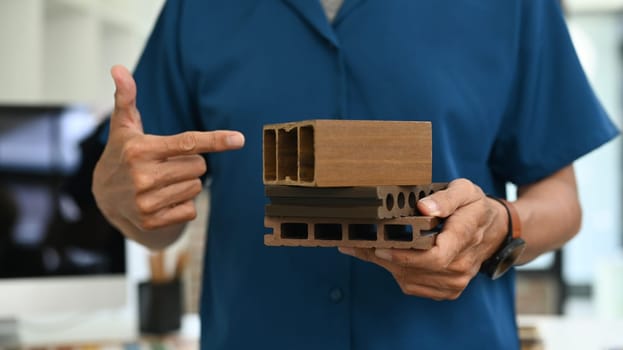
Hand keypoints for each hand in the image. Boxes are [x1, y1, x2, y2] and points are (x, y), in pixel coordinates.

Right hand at [92, 65, 244, 244]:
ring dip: (186, 184)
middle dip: (190, 164)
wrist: (103, 197)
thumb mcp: (123, 127)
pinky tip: (162, 200)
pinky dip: (182, 204)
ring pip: (196, 188)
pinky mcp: (152, 222)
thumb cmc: (121, 154)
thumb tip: (118, 67)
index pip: (186, 143)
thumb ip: (126, 97)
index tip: (239, 139)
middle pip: (199, 167)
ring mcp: (146, 202)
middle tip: (166, 164)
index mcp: (140, 150)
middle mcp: (142, 176)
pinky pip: (191, 209)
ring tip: (161, 182)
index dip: (215, 140)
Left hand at [339, 179, 507, 299]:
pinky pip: (413, 286)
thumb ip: (445, 198)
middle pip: (415, 269)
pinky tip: (384, 257)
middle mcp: (461, 265)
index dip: (403, 254)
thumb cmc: (475, 207)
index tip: (379, 245)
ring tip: (365, 247)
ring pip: (409, 279)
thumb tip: (424, 207)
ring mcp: (455, 281)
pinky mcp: (447, 290)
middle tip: (355, 243)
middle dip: (383, 257)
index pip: (434, 256)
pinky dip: (395, 272)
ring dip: (385, 265)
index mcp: (465, 238)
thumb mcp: (465, 190)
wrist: (493, 230)